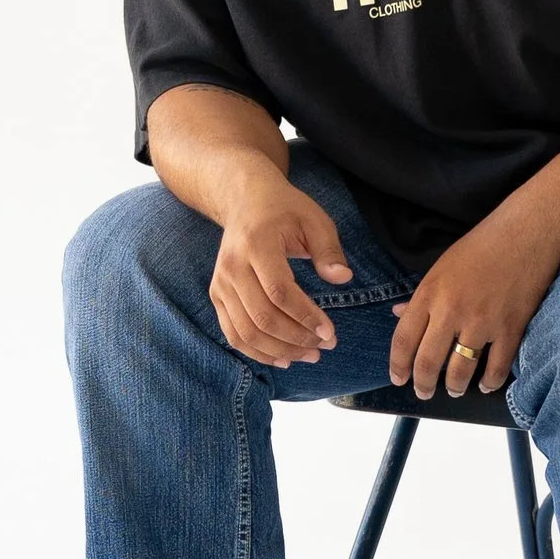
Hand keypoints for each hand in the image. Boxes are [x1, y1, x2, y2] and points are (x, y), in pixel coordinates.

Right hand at [209, 169, 352, 367]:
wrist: (245, 200)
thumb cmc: (285, 210)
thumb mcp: (314, 219)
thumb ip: (329, 249)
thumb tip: (342, 278)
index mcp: (256, 244)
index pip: (279, 291)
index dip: (305, 317)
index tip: (330, 332)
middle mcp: (232, 266)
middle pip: (262, 316)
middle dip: (296, 338)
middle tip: (325, 346)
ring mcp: (221, 283)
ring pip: (245, 331)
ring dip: (279, 351)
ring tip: (309, 356)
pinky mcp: (217, 295)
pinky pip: (233, 333)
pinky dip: (256, 352)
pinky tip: (282, 358)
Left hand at [387, 202, 559, 400]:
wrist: (526, 232)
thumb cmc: (481, 245)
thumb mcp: (441, 266)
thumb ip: (420, 296)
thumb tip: (398, 315)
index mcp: (430, 293)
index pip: (404, 340)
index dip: (398, 366)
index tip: (398, 378)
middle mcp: (451, 311)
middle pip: (428, 362)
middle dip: (422, 385)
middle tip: (423, 392)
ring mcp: (482, 323)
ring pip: (460, 371)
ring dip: (454, 387)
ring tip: (454, 390)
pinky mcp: (510, 329)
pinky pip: (497, 368)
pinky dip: (489, 382)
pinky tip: (485, 384)